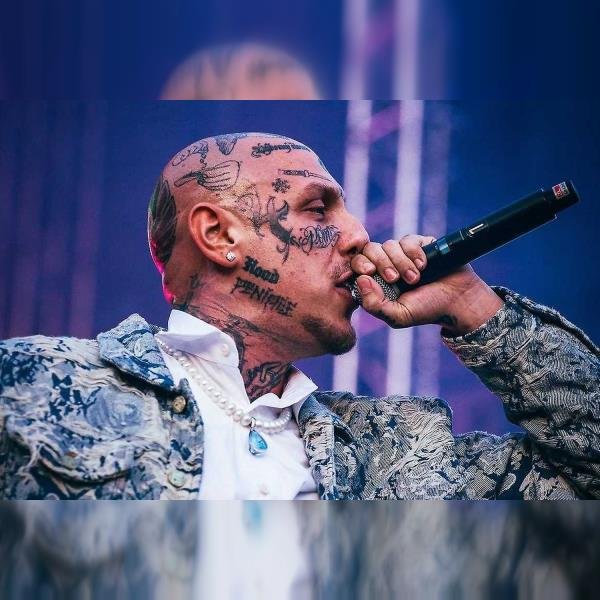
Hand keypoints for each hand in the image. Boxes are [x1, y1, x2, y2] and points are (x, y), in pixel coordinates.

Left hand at [350, 235, 503, 334]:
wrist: (458, 301)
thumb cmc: (426, 310)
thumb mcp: (397, 316)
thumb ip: (374, 304)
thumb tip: (360, 279)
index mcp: (377, 281)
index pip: (357, 263)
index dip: (360, 264)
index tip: (369, 272)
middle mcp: (388, 264)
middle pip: (370, 249)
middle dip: (382, 263)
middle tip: (395, 279)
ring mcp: (403, 254)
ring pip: (389, 244)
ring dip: (402, 263)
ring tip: (415, 278)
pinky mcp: (420, 245)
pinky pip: (408, 240)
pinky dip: (414, 253)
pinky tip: (424, 265)